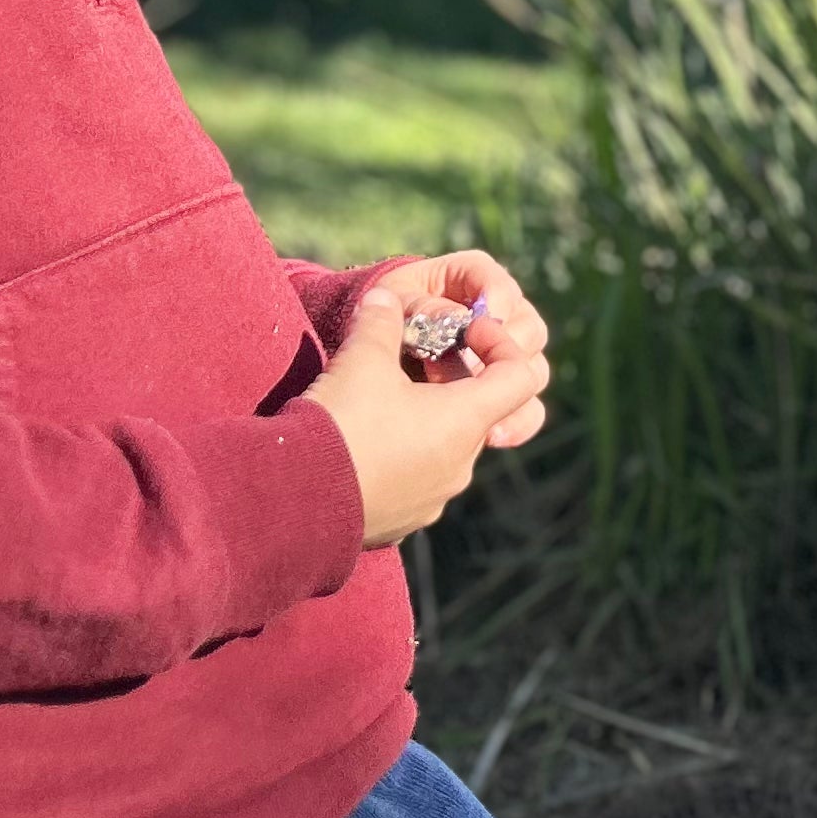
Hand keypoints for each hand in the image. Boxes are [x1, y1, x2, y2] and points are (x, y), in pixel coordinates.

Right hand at [316, 262, 552, 547]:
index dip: (500, 344)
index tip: (464, 332)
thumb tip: (384, 298)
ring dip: (427, 420)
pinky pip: (418, 479)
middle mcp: (461, 464)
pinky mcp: (406, 520)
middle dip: (454, 382)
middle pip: (482, 411)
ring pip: (448, 446)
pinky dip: (404, 455)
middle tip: (415, 363)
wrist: (294, 501)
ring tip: (382, 404)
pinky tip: (365, 443)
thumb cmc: (340, 424)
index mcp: (466, 421)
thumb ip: (381, 321)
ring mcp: (435, 497)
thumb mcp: (361, 360)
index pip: (522, 376)